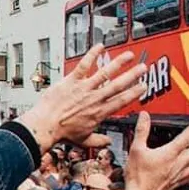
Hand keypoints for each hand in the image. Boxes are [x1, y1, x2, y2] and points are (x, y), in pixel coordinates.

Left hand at [17, 44, 147, 151]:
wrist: (45, 126)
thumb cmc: (61, 133)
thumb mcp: (83, 141)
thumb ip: (97, 141)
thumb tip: (106, 143)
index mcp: (99, 112)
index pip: (122, 101)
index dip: (134, 93)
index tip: (143, 87)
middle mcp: (94, 98)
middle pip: (118, 85)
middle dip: (133, 75)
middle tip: (143, 68)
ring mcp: (84, 88)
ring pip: (105, 72)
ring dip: (118, 63)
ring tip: (129, 55)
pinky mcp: (71, 81)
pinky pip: (84, 65)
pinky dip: (92, 55)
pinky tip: (100, 46)